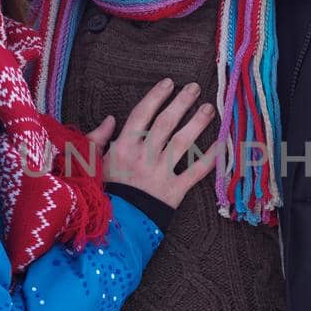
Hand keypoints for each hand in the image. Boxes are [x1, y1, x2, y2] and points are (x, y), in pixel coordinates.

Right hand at [89, 78, 221, 209]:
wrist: (113, 228)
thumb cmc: (100, 194)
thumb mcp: (89, 164)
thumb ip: (96, 139)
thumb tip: (110, 119)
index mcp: (123, 147)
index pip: (142, 114)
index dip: (156, 96)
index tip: (169, 83)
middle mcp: (143, 157)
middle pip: (166, 123)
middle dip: (181, 102)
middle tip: (194, 87)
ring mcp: (160, 174)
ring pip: (182, 143)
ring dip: (197, 123)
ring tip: (209, 108)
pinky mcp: (174, 192)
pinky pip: (195, 172)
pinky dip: (210, 159)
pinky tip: (221, 145)